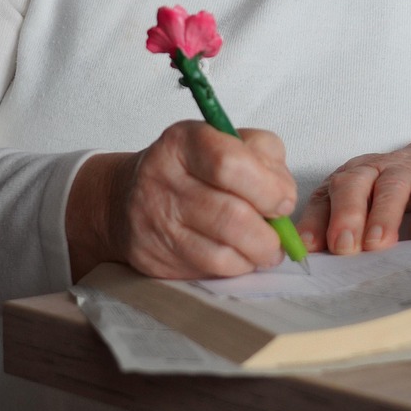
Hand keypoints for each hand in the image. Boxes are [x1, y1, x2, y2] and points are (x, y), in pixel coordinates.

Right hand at [66, 122, 297, 280]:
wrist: (127, 197)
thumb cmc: (191, 167)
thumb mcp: (226, 140)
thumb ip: (262, 154)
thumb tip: (283, 193)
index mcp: (184, 141)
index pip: (229, 162)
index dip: (268, 186)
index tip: (283, 199)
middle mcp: (163, 178)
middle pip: (231, 215)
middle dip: (269, 231)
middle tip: (279, 233)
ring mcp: (155, 220)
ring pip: (223, 250)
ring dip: (257, 253)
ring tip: (266, 246)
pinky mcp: (153, 257)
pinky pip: (210, 270)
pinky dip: (237, 266)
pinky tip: (241, 255)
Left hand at [296, 119, 410, 254]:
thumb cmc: (404, 192)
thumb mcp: (373, 206)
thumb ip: (349, 231)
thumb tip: (321, 269)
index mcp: (351, 179)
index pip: (325, 197)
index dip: (314, 221)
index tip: (306, 248)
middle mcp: (374, 170)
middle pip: (352, 184)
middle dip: (345, 215)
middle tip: (343, 247)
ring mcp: (409, 170)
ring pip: (391, 186)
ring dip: (382, 215)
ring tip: (378, 244)